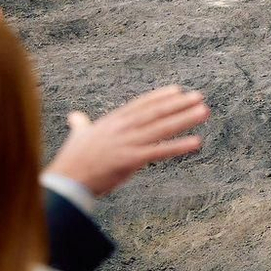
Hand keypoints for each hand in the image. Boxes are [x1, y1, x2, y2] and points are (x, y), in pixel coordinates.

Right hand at [47, 85, 207, 198]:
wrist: (66, 180)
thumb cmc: (72, 160)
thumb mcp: (77, 136)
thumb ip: (80, 124)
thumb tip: (75, 116)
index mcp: (113, 121)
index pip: (141, 104)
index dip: (161, 97)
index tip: (178, 90)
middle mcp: (123, 128)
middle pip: (156, 112)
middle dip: (179, 104)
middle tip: (199, 97)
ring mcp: (128, 143)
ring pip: (162, 128)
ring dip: (185, 119)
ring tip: (204, 112)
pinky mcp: (131, 160)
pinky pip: (160, 151)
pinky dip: (179, 146)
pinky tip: (196, 142)